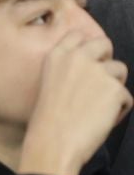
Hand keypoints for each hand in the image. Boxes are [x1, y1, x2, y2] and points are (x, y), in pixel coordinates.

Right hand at [18, 31, 131, 174]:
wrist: (54, 139)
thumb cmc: (48, 118)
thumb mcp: (49, 82)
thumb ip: (68, 68)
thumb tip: (92, 69)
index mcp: (57, 55)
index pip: (78, 35)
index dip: (87, 47)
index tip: (88, 60)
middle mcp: (78, 57)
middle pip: (104, 44)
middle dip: (106, 59)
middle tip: (101, 79)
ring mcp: (99, 71)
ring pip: (120, 69)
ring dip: (115, 85)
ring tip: (102, 105)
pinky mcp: (116, 89)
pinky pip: (127, 97)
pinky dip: (120, 109)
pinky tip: (104, 119)